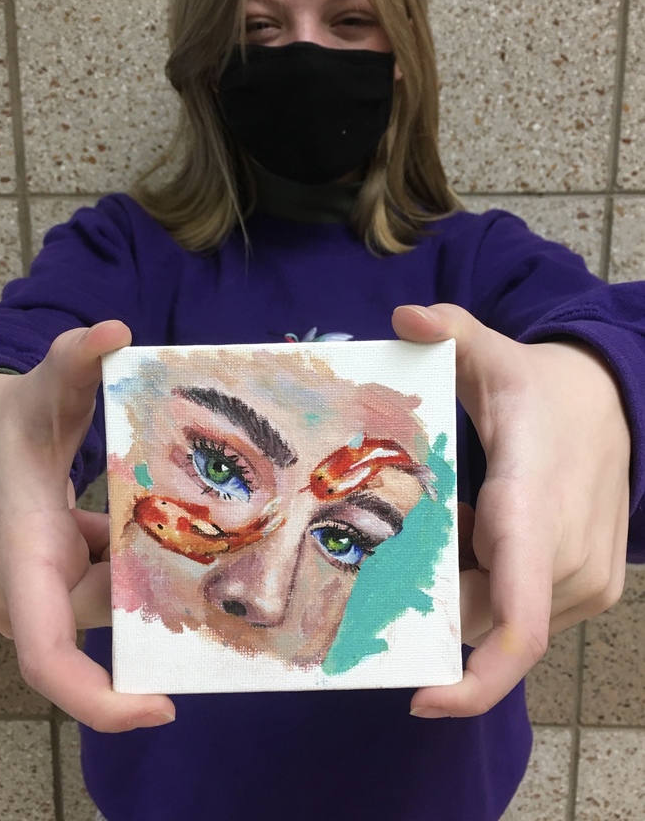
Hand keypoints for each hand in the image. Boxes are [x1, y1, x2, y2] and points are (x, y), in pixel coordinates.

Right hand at [0, 321, 175, 731]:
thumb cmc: (6, 422)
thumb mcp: (41, 389)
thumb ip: (74, 358)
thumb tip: (115, 329)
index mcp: (21, 559)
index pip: (48, 657)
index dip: (100, 698)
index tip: (160, 707)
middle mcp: (21, 591)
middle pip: (103, 620)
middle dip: (154, 597)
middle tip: (216, 554)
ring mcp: (31, 592)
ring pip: (106, 600)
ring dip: (144, 568)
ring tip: (196, 527)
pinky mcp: (44, 583)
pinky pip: (98, 587)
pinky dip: (128, 561)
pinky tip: (156, 523)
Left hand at [392, 303, 629, 717]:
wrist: (613, 406)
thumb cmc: (538, 387)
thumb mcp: (490, 353)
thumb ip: (448, 330)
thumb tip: (403, 317)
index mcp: (533, 506)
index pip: (515, 619)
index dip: (475, 680)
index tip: (422, 699)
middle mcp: (566, 558)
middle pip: (482, 618)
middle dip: (438, 596)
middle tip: (417, 536)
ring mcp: (588, 579)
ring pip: (500, 616)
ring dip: (466, 581)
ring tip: (464, 515)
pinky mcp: (596, 589)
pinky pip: (524, 609)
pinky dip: (493, 581)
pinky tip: (488, 528)